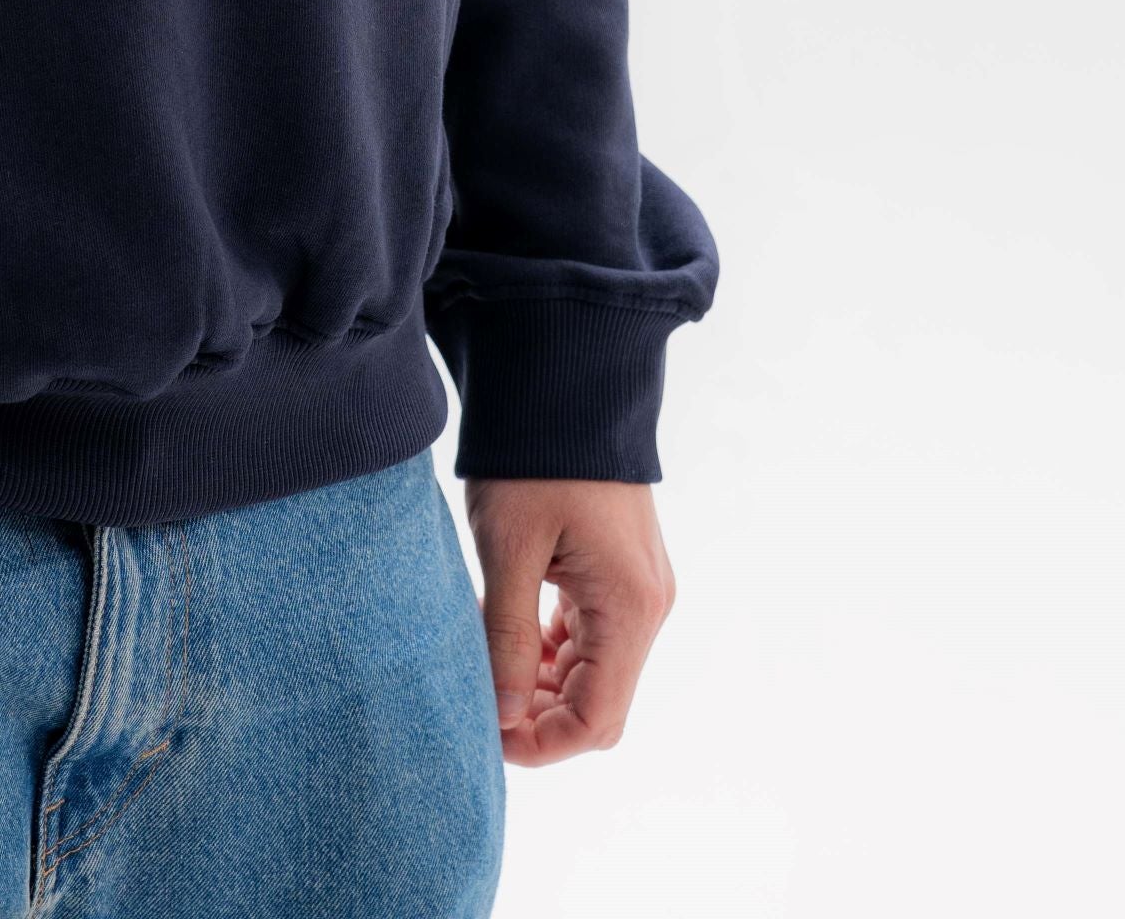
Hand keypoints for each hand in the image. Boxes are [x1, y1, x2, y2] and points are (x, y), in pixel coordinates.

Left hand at [463, 478, 675, 765]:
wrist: (564, 380)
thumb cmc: (533, 459)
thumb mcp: (510, 550)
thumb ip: (508, 639)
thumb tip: (503, 718)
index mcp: (630, 609)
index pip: (595, 719)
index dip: (542, 743)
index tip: (487, 734)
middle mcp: (647, 607)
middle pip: (598, 702)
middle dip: (539, 717)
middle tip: (476, 703)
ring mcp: (637, 588)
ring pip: (593, 671)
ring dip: (541, 684)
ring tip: (483, 666)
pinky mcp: (620, 571)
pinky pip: (590, 635)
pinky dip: (550, 650)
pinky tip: (506, 636)